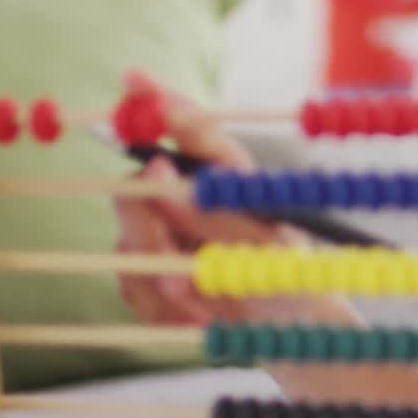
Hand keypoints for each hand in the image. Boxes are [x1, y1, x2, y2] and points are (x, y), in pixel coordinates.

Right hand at [112, 70, 359, 327]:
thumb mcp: (265, 244)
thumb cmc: (291, 280)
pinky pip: (130, 285)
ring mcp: (168, 236)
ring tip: (196, 301)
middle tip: (166, 248)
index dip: (157, 100)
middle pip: (138, 184)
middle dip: (145, 219)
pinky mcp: (154, 276)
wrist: (287, 338)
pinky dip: (159, 306)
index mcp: (228, 177)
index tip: (131, 80)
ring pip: (127, 240)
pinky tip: (195, 317)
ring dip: (159, 276)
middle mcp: (192, 199)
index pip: (189, 128)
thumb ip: (214, 210)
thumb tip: (159, 173)